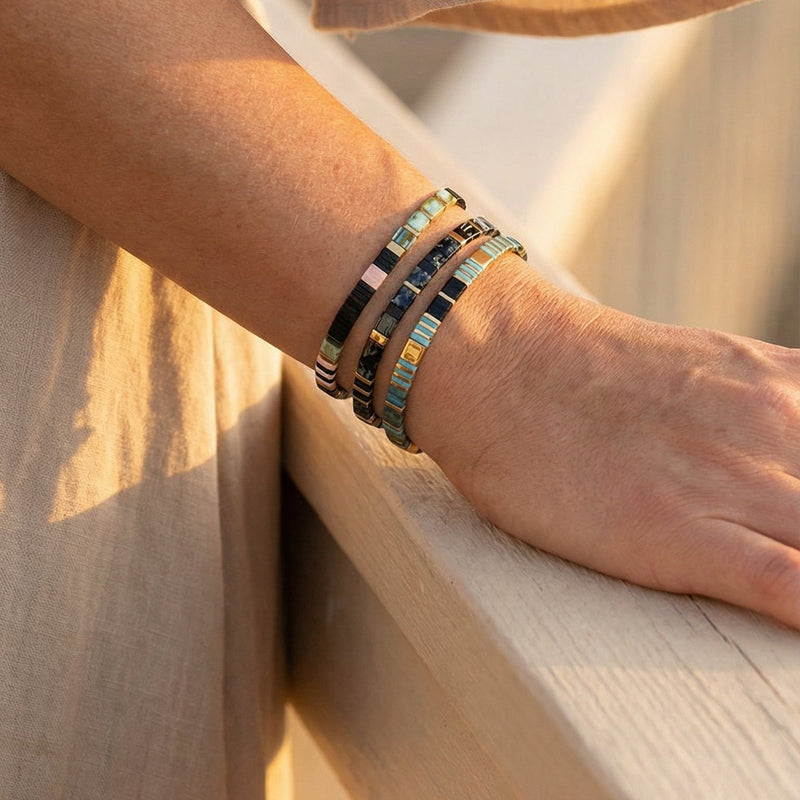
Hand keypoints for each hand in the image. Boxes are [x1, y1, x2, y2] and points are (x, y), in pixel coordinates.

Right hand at [411, 255, 799, 627]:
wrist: (501, 363)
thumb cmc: (581, 371)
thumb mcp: (703, 369)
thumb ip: (763, 408)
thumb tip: (781, 456)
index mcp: (786, 388)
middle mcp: (778, 429)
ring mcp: (732, 480)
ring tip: (795, 604)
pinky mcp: (678, 533)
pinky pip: (788, 585)